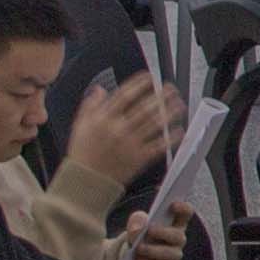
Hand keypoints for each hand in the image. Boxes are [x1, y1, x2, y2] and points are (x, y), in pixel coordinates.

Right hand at [56, 69, 178, 205]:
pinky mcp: (138, 159)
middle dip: (160, 96)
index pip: (125, 95)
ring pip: (154, 125)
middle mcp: (119, 129)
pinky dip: (170, 138)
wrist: (85, 182)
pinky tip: (179, 130)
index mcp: (103, 119)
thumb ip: (90, 105)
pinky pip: (158, 146)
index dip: (139, 84)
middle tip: (171, 88)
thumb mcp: (80, 126)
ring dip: (169, 113)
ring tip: (179, 104)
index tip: (149, 77)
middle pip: (144, 108)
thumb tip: (100, 89)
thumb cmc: (82, 154)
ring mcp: (130, 144)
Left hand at [126, 208, 192, 259]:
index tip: (172, 204)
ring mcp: (174, 255)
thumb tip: (138, 228)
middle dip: (164, 233)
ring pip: (171, 254)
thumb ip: (137, 220)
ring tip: (138, 249)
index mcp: (174, 223)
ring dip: (153, 251)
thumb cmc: (140, 237)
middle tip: (149, 231)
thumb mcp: (136, 225)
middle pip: (179, 236)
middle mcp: (178, 239)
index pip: (186, 213)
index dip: (183, 208)